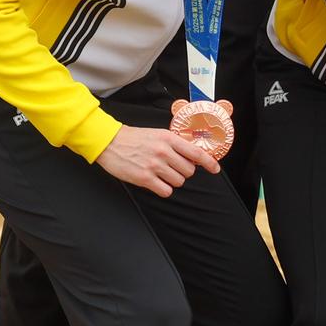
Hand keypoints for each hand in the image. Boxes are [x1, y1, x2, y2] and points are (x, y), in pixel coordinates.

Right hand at [94, 124, 219, 195]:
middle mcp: (164, 152)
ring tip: (160, 173)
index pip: (196, 153)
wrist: (110, 142)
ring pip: (179, 182)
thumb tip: (192, 155)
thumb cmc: (134, 138)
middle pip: (189, 171)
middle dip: (183, 171)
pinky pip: (166, 191)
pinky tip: (155, 181)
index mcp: (169, 139)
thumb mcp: (158, 134)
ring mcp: (154, 166)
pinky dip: (163, 189)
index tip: (215, 169)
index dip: (209, 163)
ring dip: (172, 180)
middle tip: (171, 167)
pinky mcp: (144, 178)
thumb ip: (175, 143)